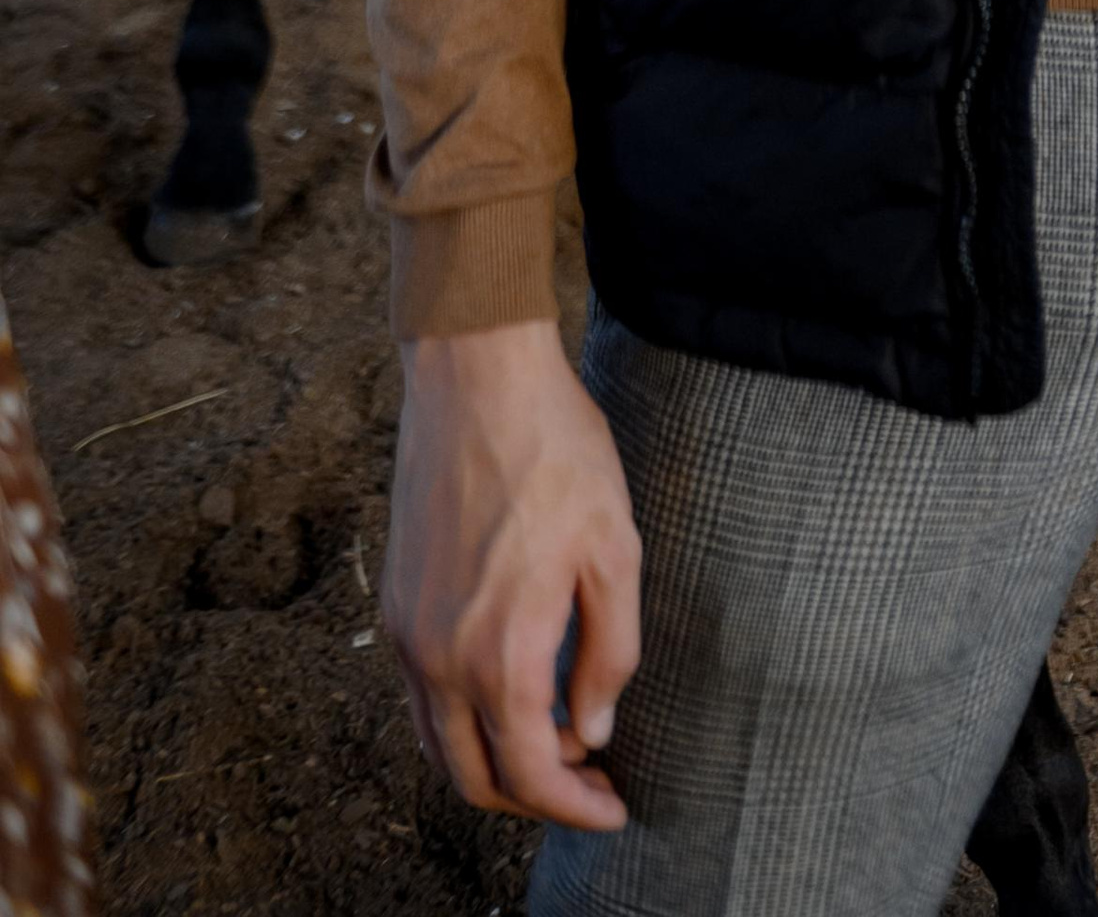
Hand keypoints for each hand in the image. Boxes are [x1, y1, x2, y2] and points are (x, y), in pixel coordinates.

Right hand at [383, 318, 640, 828]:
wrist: (475, 375)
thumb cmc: (556, 450)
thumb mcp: (615, 548)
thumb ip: (610, 652)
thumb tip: (593, 729)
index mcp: (500, 650)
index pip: (531, 772)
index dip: (576, 805)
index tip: (614, 808)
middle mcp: (439, 657)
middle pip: (474, 778)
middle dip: (534, 798)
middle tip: (588, 785)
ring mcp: (408, 633)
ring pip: (439, 745)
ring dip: (493, 765)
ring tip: (555, 746)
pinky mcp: (397, 604)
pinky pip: (420, 699)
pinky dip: (461, 724)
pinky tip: (508, 697)